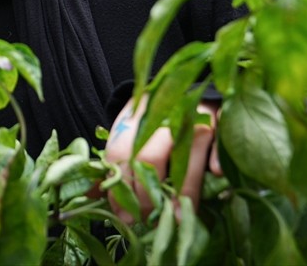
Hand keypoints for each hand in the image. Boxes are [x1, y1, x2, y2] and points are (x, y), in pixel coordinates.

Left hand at [103, 96, 219, 222]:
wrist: (187, 86)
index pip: (119, 153)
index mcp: (133, 117)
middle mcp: (160, 116)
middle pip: (149, 159)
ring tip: (175, 218)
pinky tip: (215, 175)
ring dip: (181, 195)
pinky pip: (217, 145)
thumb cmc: (154, 121)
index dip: (120, 188)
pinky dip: (216, 161)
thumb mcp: (128, 134)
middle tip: (148, 219)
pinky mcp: (218, 120)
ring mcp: (191, 117)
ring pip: (185, 160)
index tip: (123, 213)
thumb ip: (112, 162)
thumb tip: (88, 194)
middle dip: (147, 197)